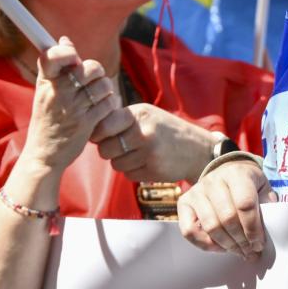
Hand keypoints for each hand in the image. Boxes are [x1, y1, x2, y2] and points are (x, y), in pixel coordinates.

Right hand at [21, 37, 120, 171]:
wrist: (44, 154)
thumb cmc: (47, 119)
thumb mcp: (45, 91)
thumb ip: (56, 67)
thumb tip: (65, 40)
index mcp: (46, 83)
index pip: (52, 55)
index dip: (67, 52)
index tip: (72, 60)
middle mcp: (57, 93)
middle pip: (90, 67)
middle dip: (96, 73)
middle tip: (92, 81)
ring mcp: (72, 108)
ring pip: (103, 85)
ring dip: (105, 90)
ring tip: (97, 97)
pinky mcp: (86, 123)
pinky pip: (109, 103)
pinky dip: (110, 105)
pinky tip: (102, 110)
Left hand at [90, 103, 216, 182]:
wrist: (197, 149)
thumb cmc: (165, 129)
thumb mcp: (147, 114)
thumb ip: (121, 119)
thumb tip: (89, 131)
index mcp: (140, 114)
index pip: (103, 126)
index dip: (97, 134)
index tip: (100, 136)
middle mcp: (144, 133)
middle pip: (105, 149)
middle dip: (108, 150)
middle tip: (119, 146)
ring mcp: (149, 153)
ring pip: (115, 164)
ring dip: (121, 161)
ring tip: (137, 153)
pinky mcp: (153, 171)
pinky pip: (128, 175)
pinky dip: (133, 171)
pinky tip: (146, 162)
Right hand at [176, 159, 273, 260]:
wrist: (227, 172)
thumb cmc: (247, 184)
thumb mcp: (262, 188)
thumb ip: (267, 207)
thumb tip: (267, 233)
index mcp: (237, 174)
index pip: (245, 204)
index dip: (253, 228)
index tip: (259, 243)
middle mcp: (214, 180)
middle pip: (227, 218)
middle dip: (242, 240)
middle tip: (251, 251)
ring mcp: (197, 191)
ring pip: (210, 226)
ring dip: (227, 245)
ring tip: (239, 251)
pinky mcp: (184, 202)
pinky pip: (189, 231)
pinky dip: (205, 244)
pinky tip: (220, 247)